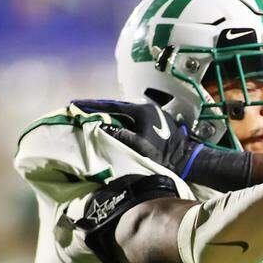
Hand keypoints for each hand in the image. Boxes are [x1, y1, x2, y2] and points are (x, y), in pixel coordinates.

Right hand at [72, 100, 204, 179]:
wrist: (187, 159)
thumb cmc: (164, 154)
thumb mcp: (139, 146)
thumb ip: (119, 135)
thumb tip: (100, 127)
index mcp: (141, 111)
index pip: (112, 106)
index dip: (93, 105)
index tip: (76, 103)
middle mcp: (146, 108)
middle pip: (117, 106)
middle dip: (98, 108)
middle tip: (79, 108)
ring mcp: (151, 113)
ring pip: (124, 112)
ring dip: (109, 113)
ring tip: (91, 115)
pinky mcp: (154, 121)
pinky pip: (132, 117)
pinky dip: (119, 119)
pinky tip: (110, 123)